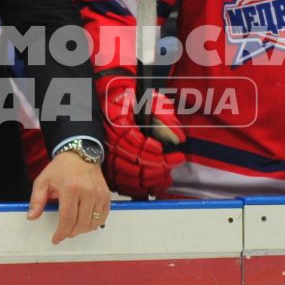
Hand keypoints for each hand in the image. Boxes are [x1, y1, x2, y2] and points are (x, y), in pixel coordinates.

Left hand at [26, 147, 112, 244]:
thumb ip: (37, 200)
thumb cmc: (60, 168)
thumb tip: (32, 217)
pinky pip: (102, 216)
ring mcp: (99, 194)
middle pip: (81, 223)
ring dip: (82, 230)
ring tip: (73, 228)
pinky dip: (94, 223)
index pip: (67, 218)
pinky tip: (84, 222)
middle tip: (64, 233)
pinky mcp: (106, 195)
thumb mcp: (43, 181)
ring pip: (93, 223)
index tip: (56, 239)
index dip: (61, 232)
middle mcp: (87, 192)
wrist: (81, 154)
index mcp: (70, 188)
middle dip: (71, 233)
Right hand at [98, 74, 185, 199]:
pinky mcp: (107, 162)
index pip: (140, 147)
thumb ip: (165, 117)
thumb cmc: (131, 97)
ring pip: (126, 175)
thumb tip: (178, 138)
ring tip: (165, 178)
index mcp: (120, 124)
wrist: (109, 96)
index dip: (160, 156)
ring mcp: (107, 153)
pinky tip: (150, 187)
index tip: (177, 156)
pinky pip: (119, 182)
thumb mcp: (150, 99)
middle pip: (133, 165)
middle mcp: (110, 140)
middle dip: (157, 170)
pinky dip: (135, 188)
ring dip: (148, 180)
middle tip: (172, 167)